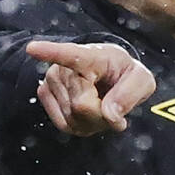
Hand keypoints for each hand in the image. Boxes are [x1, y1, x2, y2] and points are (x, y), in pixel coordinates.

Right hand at [25, 40, 156, 136]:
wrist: (108, 75)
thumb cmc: (124, 75)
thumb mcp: (142, 81)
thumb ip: (131, 94)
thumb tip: (109, 114)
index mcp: (92, 56)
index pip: (70, 55)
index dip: (50, 52)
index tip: (32, 48)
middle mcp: (66, 66)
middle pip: (83, 107)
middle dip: (102, 116)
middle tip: (112, 104)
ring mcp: (52, 79)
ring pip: (73, 119)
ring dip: (92, 122)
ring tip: (98, 104)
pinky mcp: (45, 94)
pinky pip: (64, 125)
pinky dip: (80, 126)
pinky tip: (86, 113)